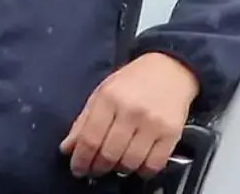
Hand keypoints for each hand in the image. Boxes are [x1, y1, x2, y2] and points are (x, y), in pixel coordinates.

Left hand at [59, 52, 198, 177]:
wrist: (170, 69)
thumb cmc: (133, 81)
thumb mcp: (102, 92)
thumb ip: (84, 121)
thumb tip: (67, 149)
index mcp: (109, 97)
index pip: (90, 139)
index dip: (81, 160)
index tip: (78, 168)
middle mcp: (131, 110)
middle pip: (109, 154)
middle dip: (98, 168)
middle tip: (96, 169)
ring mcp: (153, 123)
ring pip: (130, 163)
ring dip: (119, 169)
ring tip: (117, 163)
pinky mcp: (172, 133)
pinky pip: (153, 165)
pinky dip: (142, 171)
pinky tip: (138, 163)